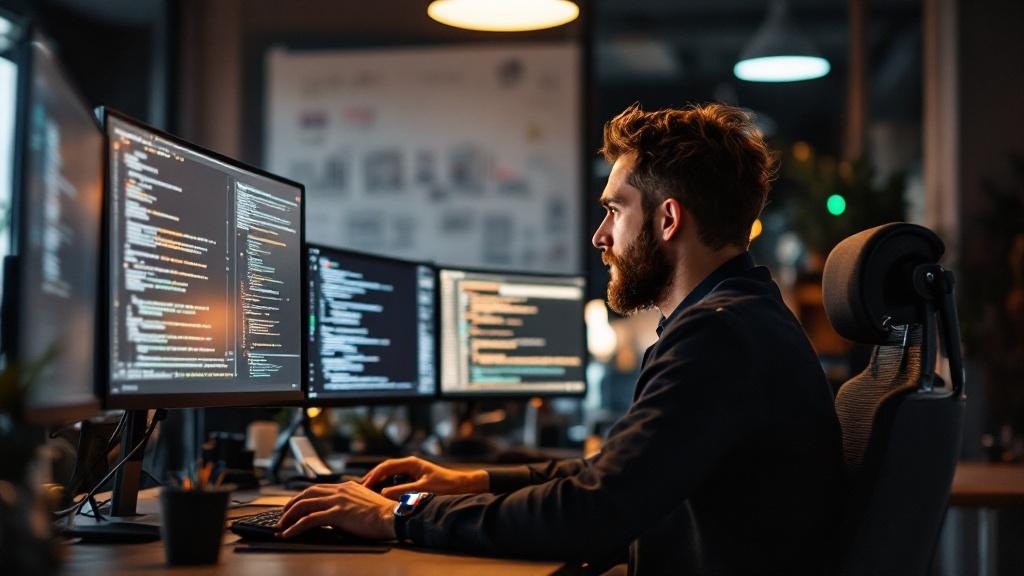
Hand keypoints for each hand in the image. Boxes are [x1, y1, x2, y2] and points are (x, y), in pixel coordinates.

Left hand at [277, 481, 395, 539]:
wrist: (393, 517)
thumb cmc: (383, 514)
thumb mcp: (364, 502)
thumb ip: (350, 502)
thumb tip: (340, 513)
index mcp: (346, 486)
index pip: (318, 488)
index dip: (303, 497)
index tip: (295, 506)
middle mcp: (340, 490)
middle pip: (307, 493)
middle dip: (291, 504)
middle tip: (283, 515)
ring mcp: (338, 501)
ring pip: (304, 504)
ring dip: (289, 515)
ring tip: (281, 525)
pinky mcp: (337, 514)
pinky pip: (309, 519)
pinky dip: (295, 527)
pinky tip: (288, 533)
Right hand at [361, 456, 488, 499]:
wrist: (464, 486)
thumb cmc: (447, 486)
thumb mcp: (423, 490)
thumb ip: (402, 492)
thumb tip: (382, 494)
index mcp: (411, 463)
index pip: (385, 467)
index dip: (372, 476)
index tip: (363, 486)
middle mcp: (410, 465)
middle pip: (385, 470)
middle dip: (372, 479)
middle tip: (359, 490)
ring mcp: (412, 472)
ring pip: (389, 476)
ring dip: (379, 484)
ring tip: (368, 494)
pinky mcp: (415, 480)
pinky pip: (396, 482)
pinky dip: (387, 488)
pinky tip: (382, 497)